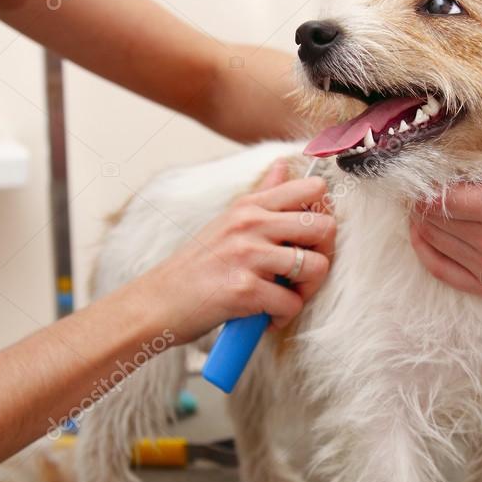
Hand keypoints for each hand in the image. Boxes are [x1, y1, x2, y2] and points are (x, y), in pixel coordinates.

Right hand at [139, 159, 335, 339]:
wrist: (157, 302)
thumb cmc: (196, 266)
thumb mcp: (227, 221)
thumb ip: (262, 195)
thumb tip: (285, 164)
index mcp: (250, 206)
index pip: (312, 188)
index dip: (324, 214)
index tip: (311, 238)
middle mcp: (250, 224)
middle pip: (324, 226)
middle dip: (324, 255)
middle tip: (304, 274)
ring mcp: (247, 255)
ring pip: (315, 266)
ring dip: (306, 291)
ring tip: (286, 297)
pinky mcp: (244, 290)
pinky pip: (291, 303)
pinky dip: (283, 317)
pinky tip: (266, 317)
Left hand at [409, 103, 481, 299]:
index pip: (445, 197)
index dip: (426, 182)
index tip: (422, 169)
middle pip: (434, 219)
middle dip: (421, 199)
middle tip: (419, 183)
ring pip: (434, 243)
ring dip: (422, 222)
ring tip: (423, 202)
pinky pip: (444, 273)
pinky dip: (427, 253)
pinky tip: (425, 235)